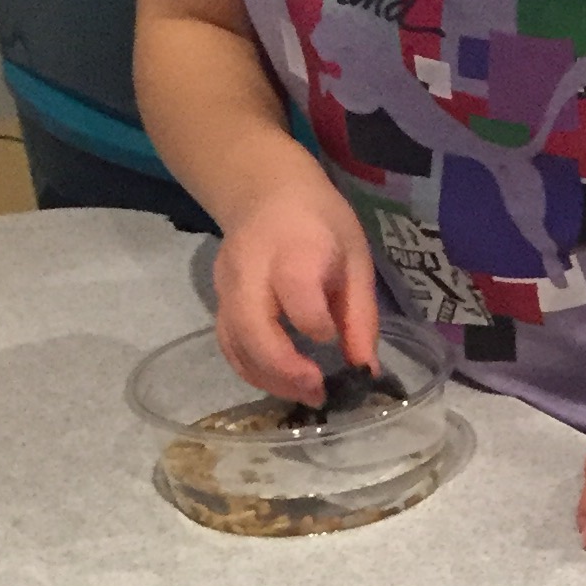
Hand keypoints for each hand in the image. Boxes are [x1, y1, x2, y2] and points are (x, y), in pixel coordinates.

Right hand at [214, 185, 379, 400]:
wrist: (264, 190)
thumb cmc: (320, 222)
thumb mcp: (355, 258)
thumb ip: (360, 315)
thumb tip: (368, 370)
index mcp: (293, 249)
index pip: (297, 293)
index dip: (317, 324)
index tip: (332, 337)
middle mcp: (251, 269)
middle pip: (254, 327)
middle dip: (285, 370)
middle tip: (318, 392)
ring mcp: (226, 287)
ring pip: (235, 344)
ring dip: (269, 380)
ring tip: (307, 395)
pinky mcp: (217, 302)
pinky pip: (229, 345)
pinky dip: (253, 371)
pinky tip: (282, 383)